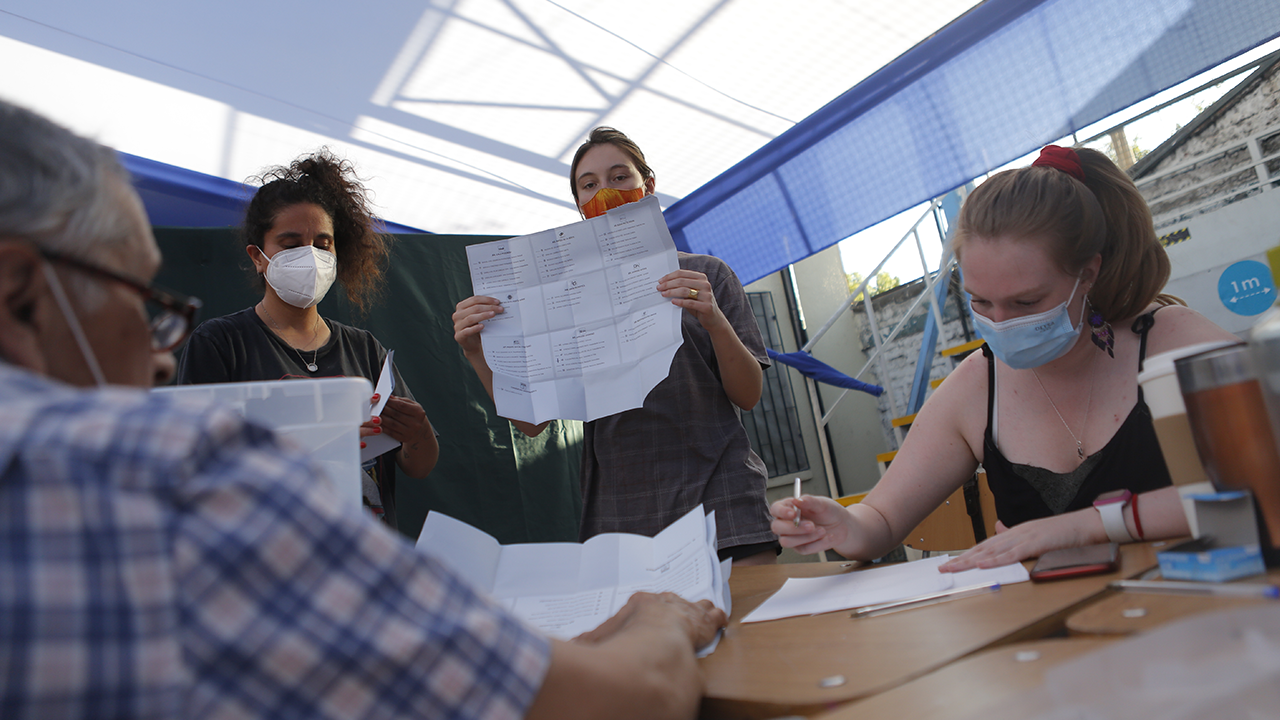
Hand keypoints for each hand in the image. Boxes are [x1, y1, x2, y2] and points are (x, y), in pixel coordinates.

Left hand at [376, 395, 427, 444]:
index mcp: (419, 413)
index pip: (401, 405)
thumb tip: (389, 397)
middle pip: (395, 414)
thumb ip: (401, 401)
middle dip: (383, 409)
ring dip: (381, 418)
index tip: (381, 398)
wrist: (420, 432)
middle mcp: (415, 423)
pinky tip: (377, 422)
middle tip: (374, 405)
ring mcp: (410, 432)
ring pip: (391, 423)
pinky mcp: (404, 439)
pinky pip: (390, 432)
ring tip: (374, 413)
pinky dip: (382, 427)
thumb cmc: (414, 416)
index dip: (390, 402)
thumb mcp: (412, 406)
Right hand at [452, 295, 502, 355]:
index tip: (497, 302)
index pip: (474, 299)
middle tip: (499, 309)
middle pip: (474, 308)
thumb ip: (483, 308)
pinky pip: (467, 331)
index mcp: (461, 307)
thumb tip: (496, 303)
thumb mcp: (479, 316)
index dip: (486, 299)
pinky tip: (482, 326)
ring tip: (493, 314)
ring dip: (483, 315)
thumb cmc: (477, 327)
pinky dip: (475, 328)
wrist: (473, 344)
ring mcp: (457, 326)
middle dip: (488, 307)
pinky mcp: (459, 336)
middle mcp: (457, 315)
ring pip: (471, 318)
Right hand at [574, 592, 725, 650]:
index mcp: (641, 603)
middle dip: (675, 606)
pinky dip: (717, 618)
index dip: (649, 608)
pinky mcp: (705, 622)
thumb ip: (594, 640)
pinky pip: (714, 617)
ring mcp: (686, 610)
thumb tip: (577, 645)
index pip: (645, 603)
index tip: (649, 611)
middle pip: (671, 601)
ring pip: (695, 605)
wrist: (658, 636)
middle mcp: (665, 602)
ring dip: (699, 609)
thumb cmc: (631, 636)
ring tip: (704, 608)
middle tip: (678, 610)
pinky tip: (720, 618)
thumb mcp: (605, 637)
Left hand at [657, 270, 726, 332]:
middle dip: (668, 284)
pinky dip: (680, 302)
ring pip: (685, 291)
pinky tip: (673, 301)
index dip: (670, 276)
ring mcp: (707, 295)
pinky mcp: (707, 306)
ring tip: (663, 294)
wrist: (713, 318)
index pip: (682, 273)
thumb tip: (665, 284)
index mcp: (701, 278)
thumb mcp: (692, 292)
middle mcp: (705, 284)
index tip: (660, 281)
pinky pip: (690, 303)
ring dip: (672, 292)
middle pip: (682, 281)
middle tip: (659, 288)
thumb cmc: (699, 304)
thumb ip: (682, 286)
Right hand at [769, 494, 855, 555]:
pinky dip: (818, 544)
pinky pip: (803, 549)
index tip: (793, 513)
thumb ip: (809, 501)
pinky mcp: (801, 548)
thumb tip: (796, 500)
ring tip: (823, 531)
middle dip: (794, 528)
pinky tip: (827, 537)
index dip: (781, 512)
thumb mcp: (822, 503)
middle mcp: (787, 522)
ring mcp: (792, 537)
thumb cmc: (829, 511)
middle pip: (776, 528)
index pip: (775, 509)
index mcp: (789, 507)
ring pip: (787, 542)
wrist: (842, 525)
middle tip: (811, 525)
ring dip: (806, 537)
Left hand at [939, 513, 1088, 571]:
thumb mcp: (1036, 534)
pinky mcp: (1036, 543)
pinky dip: (996, 560)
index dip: (967, 555)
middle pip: (983, 549)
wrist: (1087, 524)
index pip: (985, 546)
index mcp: (1015, 533)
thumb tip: (999, 529)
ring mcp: (1025, 537)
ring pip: (993, 551)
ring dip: (972, 560)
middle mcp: (1016, 534)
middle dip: (962, 559)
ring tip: (955, 568)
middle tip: (943, 569)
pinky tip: (983, 564)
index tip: (951, 564)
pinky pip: (1013, 554)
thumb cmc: (1065, 532)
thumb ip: (1016, 535)